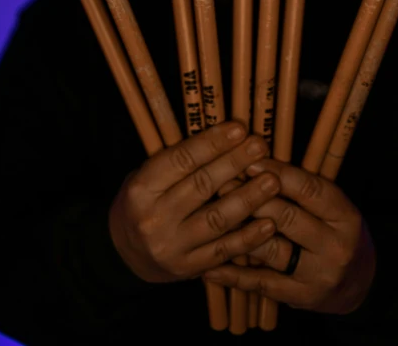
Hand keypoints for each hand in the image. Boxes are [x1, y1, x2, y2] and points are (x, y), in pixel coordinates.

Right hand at [108, 122, 280, 282]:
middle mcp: (154, 218)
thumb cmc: (144, 203)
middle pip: (201, 186)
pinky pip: (223, 251)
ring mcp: (171, 247)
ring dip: (248, 199)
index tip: (239, 128)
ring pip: (216, 220)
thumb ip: (179, 162)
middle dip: (235, 163)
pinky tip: (269, 224)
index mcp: (141, 189)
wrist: (124, 254)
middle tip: (260, 146)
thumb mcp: (148, 177)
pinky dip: (248, 238)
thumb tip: (224, 137)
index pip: (181, 160)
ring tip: (273, 181)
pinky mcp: (187, 269)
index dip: (212, 143)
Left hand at [203, 159, 375, 314]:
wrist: (358, 283)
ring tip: (210, 216)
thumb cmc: (335, 230)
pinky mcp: (300, 297)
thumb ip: (301, 187)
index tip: (247, 159)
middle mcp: (335, 245)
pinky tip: (208, 266)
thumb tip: (256, 159)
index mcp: (344, 215)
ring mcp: (318, 275)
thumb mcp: (332, 205)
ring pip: (271, 250)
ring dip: (238, 232)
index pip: (308, 189)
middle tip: (220, 183)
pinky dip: (233, 274)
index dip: (276, 173)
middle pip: (287, 218)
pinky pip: (261, 283)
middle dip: (250, 198)